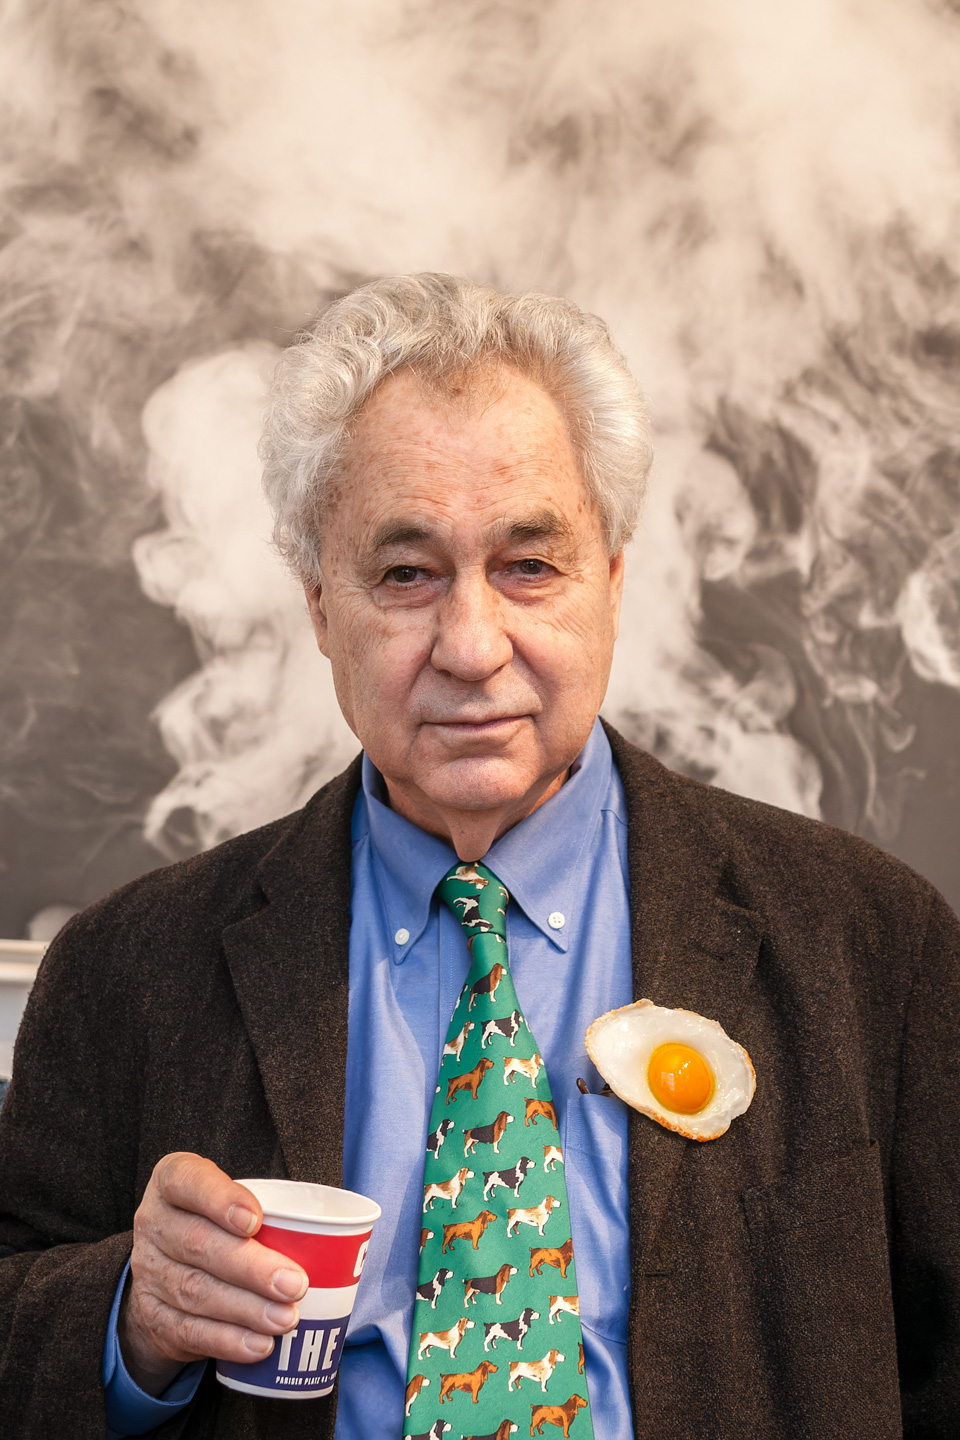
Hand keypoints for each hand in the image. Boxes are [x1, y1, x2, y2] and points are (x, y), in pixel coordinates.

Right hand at [119, 1153, 307, 1395]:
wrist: (167, 1273)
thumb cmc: (220, 1223)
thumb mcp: (232, 1199)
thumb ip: (265, 1207)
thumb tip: (333, 1234)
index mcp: (173, 1181)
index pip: (188, 1181)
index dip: (220, 1200)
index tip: (256, 1220)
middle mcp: (155, 1223)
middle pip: (198, 1244)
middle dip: (251, 1267)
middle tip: (296, 1284)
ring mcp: (148, 1272)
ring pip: (196, 1291)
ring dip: (246, 1309)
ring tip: (287, 1318)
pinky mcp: (153, 1317)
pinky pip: (189, 1332)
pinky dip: (228, 1340)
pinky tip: (260, 1346)